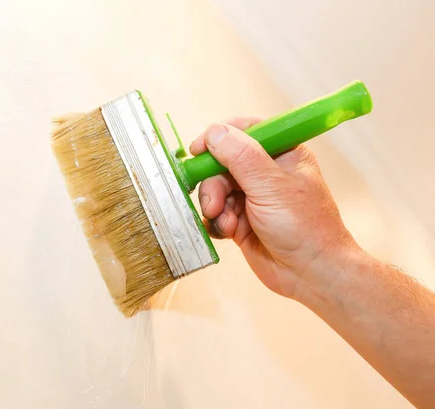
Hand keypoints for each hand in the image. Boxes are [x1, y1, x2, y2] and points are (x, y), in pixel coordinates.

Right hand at [189, 117, 359, 299]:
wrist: (311, 274)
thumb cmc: (303, 226)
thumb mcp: (270, 185)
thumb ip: (240, 156)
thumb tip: (214, 131)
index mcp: (282, 153)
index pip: (245, 131)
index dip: (219, 138)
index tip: (198, 150)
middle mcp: (265, 172)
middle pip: (222, 163)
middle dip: (213, 183)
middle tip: (214, 203)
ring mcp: (252, 197)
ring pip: (215, 189)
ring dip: (215, 206)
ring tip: (226, 223)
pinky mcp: (241, 220)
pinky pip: (216, 212)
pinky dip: (217, 221)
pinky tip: (228, 232)